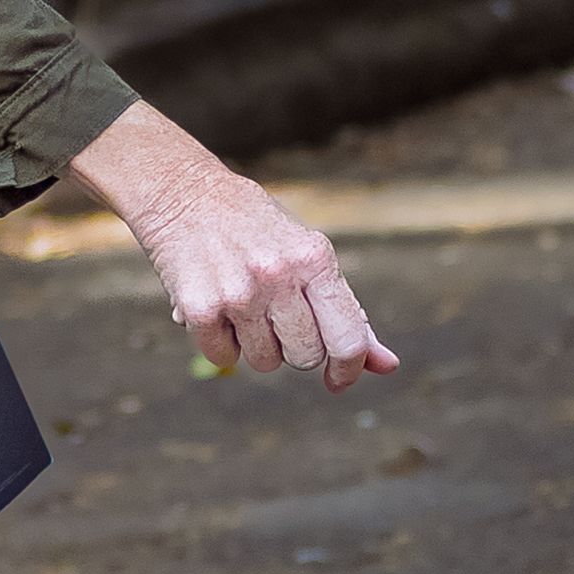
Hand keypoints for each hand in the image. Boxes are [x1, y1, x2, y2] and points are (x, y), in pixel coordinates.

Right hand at [61, 103, 399, 387]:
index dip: (349, 368)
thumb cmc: (260, 231)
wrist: (185, 195)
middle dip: (297, 348)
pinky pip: (223, 358)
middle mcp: (278, 276)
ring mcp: (237, 294)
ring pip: (266, 362)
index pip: (348, 338)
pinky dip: (223, 344)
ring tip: (247, 306)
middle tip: (279, 316)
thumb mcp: (310, 257)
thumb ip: (348, 312)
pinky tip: (219, 309)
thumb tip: (388, 366)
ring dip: (259, 346)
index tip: (339, 379)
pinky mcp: (198, 309)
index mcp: (315, 259)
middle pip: (306, 357)